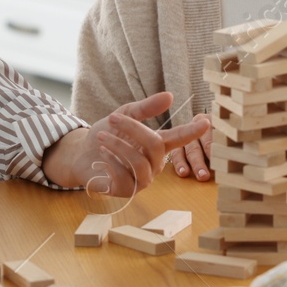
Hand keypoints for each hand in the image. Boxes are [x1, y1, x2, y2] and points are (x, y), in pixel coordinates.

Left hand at [47, 92, 209, 196]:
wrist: (81, 155)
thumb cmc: (106, 135)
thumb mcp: (124, 115)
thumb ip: (146, 108)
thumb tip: (170, 96)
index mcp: (157, 145)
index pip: (179, 138)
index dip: (192, 131)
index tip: (206, 122)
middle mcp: (154, 164)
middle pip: (154, 146)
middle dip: (133, 129)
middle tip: (113, 118)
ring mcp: (142, 179)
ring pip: (140, 163)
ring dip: (118, 146)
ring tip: (101, 137)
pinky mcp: (127, 191)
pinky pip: (125, 178)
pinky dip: (111, 163)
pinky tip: (101, 156)